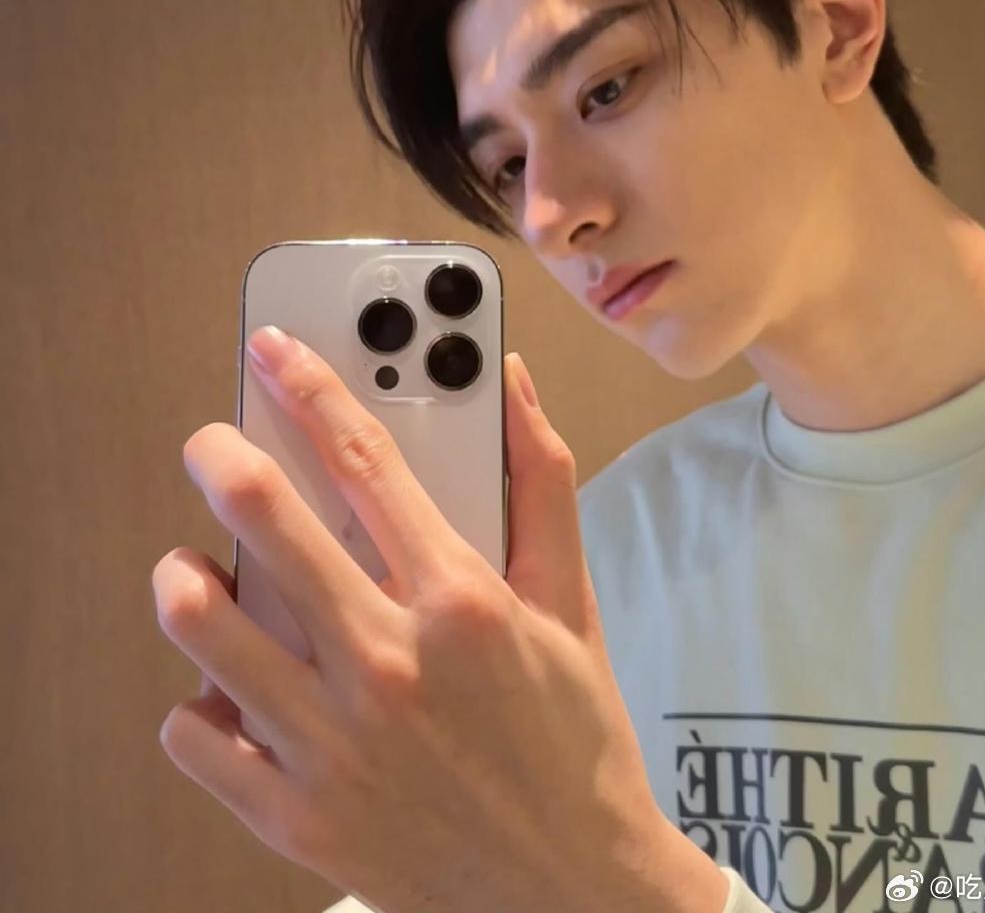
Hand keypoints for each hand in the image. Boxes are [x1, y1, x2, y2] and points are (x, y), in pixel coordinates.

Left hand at [151, 328, 726, 912]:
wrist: (569, 892)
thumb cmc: (573, 737)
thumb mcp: (572, 602)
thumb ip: (541, 482)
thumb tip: (512, 382)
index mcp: (461, 602)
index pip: (365, 460)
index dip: (311, 387)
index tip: (275, 349)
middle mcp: (388, 665)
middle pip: (267, 521)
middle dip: (223, 455)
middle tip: (213, 442)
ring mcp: (333, 745)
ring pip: (205, 627)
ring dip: (186, 576)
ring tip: (197, 567)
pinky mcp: (296, 817)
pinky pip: (195, 738)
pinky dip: (196, 701)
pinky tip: (227, 685)